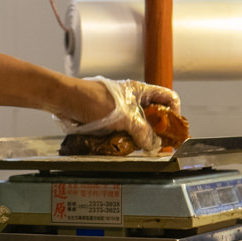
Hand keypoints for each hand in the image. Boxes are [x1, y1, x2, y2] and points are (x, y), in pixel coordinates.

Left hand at [55, 77, 180, 150]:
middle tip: (159, 146)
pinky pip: (124, 133)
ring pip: (139, 128)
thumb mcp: (124, 117)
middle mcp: (133, 101)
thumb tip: (153, 145)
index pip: (168, 98)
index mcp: (141, 91)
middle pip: (155, 117)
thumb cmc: (92, 100)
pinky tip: (125, 148)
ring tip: (141, 149)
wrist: (66, 102)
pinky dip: (126, 141)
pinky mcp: (110, 122)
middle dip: (158, 132)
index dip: (175, 113)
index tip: (174, 130)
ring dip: (140, 139)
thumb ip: (142, 132)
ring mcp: (121, 112)